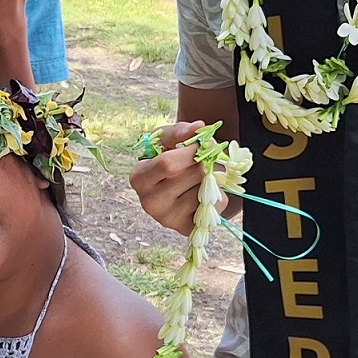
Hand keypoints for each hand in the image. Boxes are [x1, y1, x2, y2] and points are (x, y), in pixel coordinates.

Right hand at [129, 120, 216, 237]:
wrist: (175, 185)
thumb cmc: (169, 158)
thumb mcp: (167, 140)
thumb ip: (179, 131)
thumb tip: (198, 127)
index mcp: (139, 177)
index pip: (167, 164)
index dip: (190, 151)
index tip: (199, 145)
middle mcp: (149, 202)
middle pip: (192, 175)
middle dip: (204, 163)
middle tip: (203, 160)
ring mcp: (168, 219)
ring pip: (204, 191)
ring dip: (211, 179)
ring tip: (200, 178)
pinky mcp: (186, 229)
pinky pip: (215, 207)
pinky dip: (218, 196)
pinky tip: (204, 193)